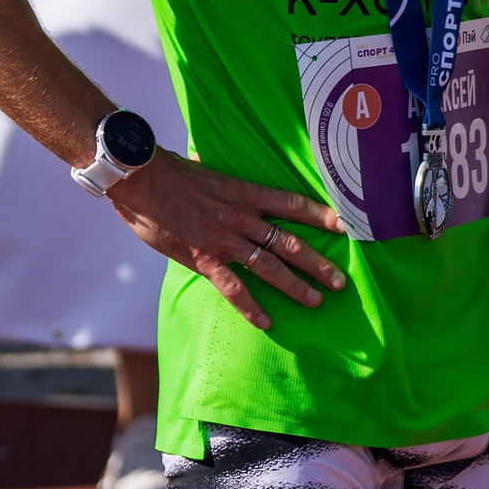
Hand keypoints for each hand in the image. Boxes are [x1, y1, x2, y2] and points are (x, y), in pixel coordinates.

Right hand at [107, 151, 346, 329]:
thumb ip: (225, 181)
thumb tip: (219, 166)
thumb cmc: (171, 172)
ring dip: (296, 286)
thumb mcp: (208, 171)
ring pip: (270, 266)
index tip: (346, 226)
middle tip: (341, 281)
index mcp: (247, 193)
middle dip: (319, 263)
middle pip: (290, 242)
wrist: (141, 180)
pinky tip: (266, 322)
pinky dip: (251, 307)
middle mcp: (243, 218)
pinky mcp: (204, 258)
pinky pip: (233, 287)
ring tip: (317, 301)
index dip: (322, 216)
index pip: (294, 204)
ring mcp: (225, 240)